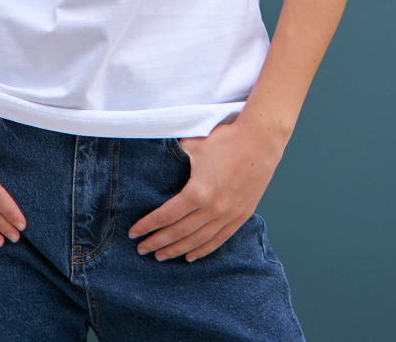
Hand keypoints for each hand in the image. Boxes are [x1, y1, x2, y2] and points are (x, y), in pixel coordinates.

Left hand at [128, 116, 286, 261]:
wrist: (261, 140)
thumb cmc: (225, 138)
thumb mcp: (192, 144)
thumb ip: (173, 156)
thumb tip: (155, 157)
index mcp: (197, 192)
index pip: (166, 216)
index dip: (148, 226)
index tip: (134, 233)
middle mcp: (213, 208)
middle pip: (179, 233)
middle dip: (157, 242)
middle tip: (141, 250)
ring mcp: (229, 215)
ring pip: (198, 241)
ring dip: (177, 250)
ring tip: (160, 256)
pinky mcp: (241, 215)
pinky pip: (219, 239)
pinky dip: (203, 250)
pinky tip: (190, 256)